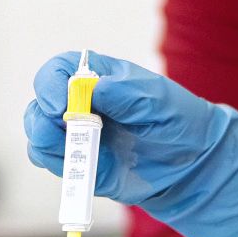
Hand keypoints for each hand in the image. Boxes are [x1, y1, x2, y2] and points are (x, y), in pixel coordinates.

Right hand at [24, 51, 237, 236]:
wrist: (196, 162)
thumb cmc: (181, 121)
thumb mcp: (159, 101)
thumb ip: (124, 93)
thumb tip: (90, 87)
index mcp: (100, 79)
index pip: (59, 70)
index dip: (50, 83)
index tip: (59, 102)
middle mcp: (84, 105)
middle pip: (41, 103)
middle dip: (42, 116)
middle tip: (63, 128)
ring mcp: (81, 135)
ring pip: (41, 134)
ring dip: (46, 141)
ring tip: (75, 149)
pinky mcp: (85, 164)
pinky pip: (56, 164)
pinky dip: (59, 165)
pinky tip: (81, 166)